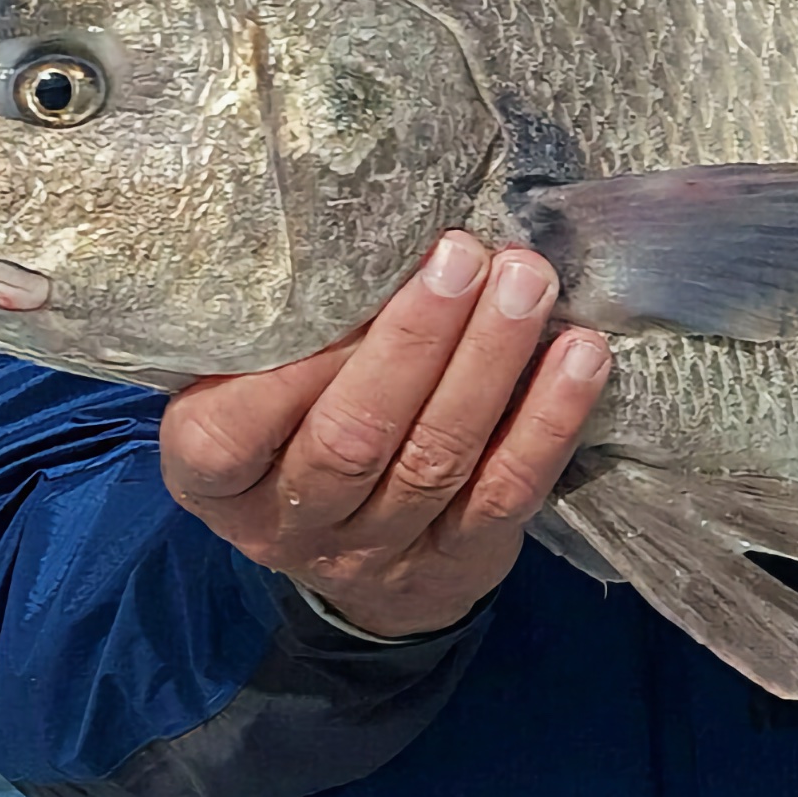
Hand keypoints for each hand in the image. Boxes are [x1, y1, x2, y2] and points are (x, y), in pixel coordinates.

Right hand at [159, 232, 610, 637]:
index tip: (350, 276)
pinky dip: (549, 420)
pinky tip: (580, 355)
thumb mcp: (255, 394)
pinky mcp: (459, 559)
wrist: (361, 567)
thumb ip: (286, 337)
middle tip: (465, 255)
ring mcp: (377, 549)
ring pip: (435, 457)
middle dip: (415, 340)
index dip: (296, 363)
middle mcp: (289, 521)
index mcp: (217, 475)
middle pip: (351, 438)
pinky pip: (506, 491)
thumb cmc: (299, 432)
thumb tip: (361, 229)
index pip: (232, 431)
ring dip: (489, 361)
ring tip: (526, 282)